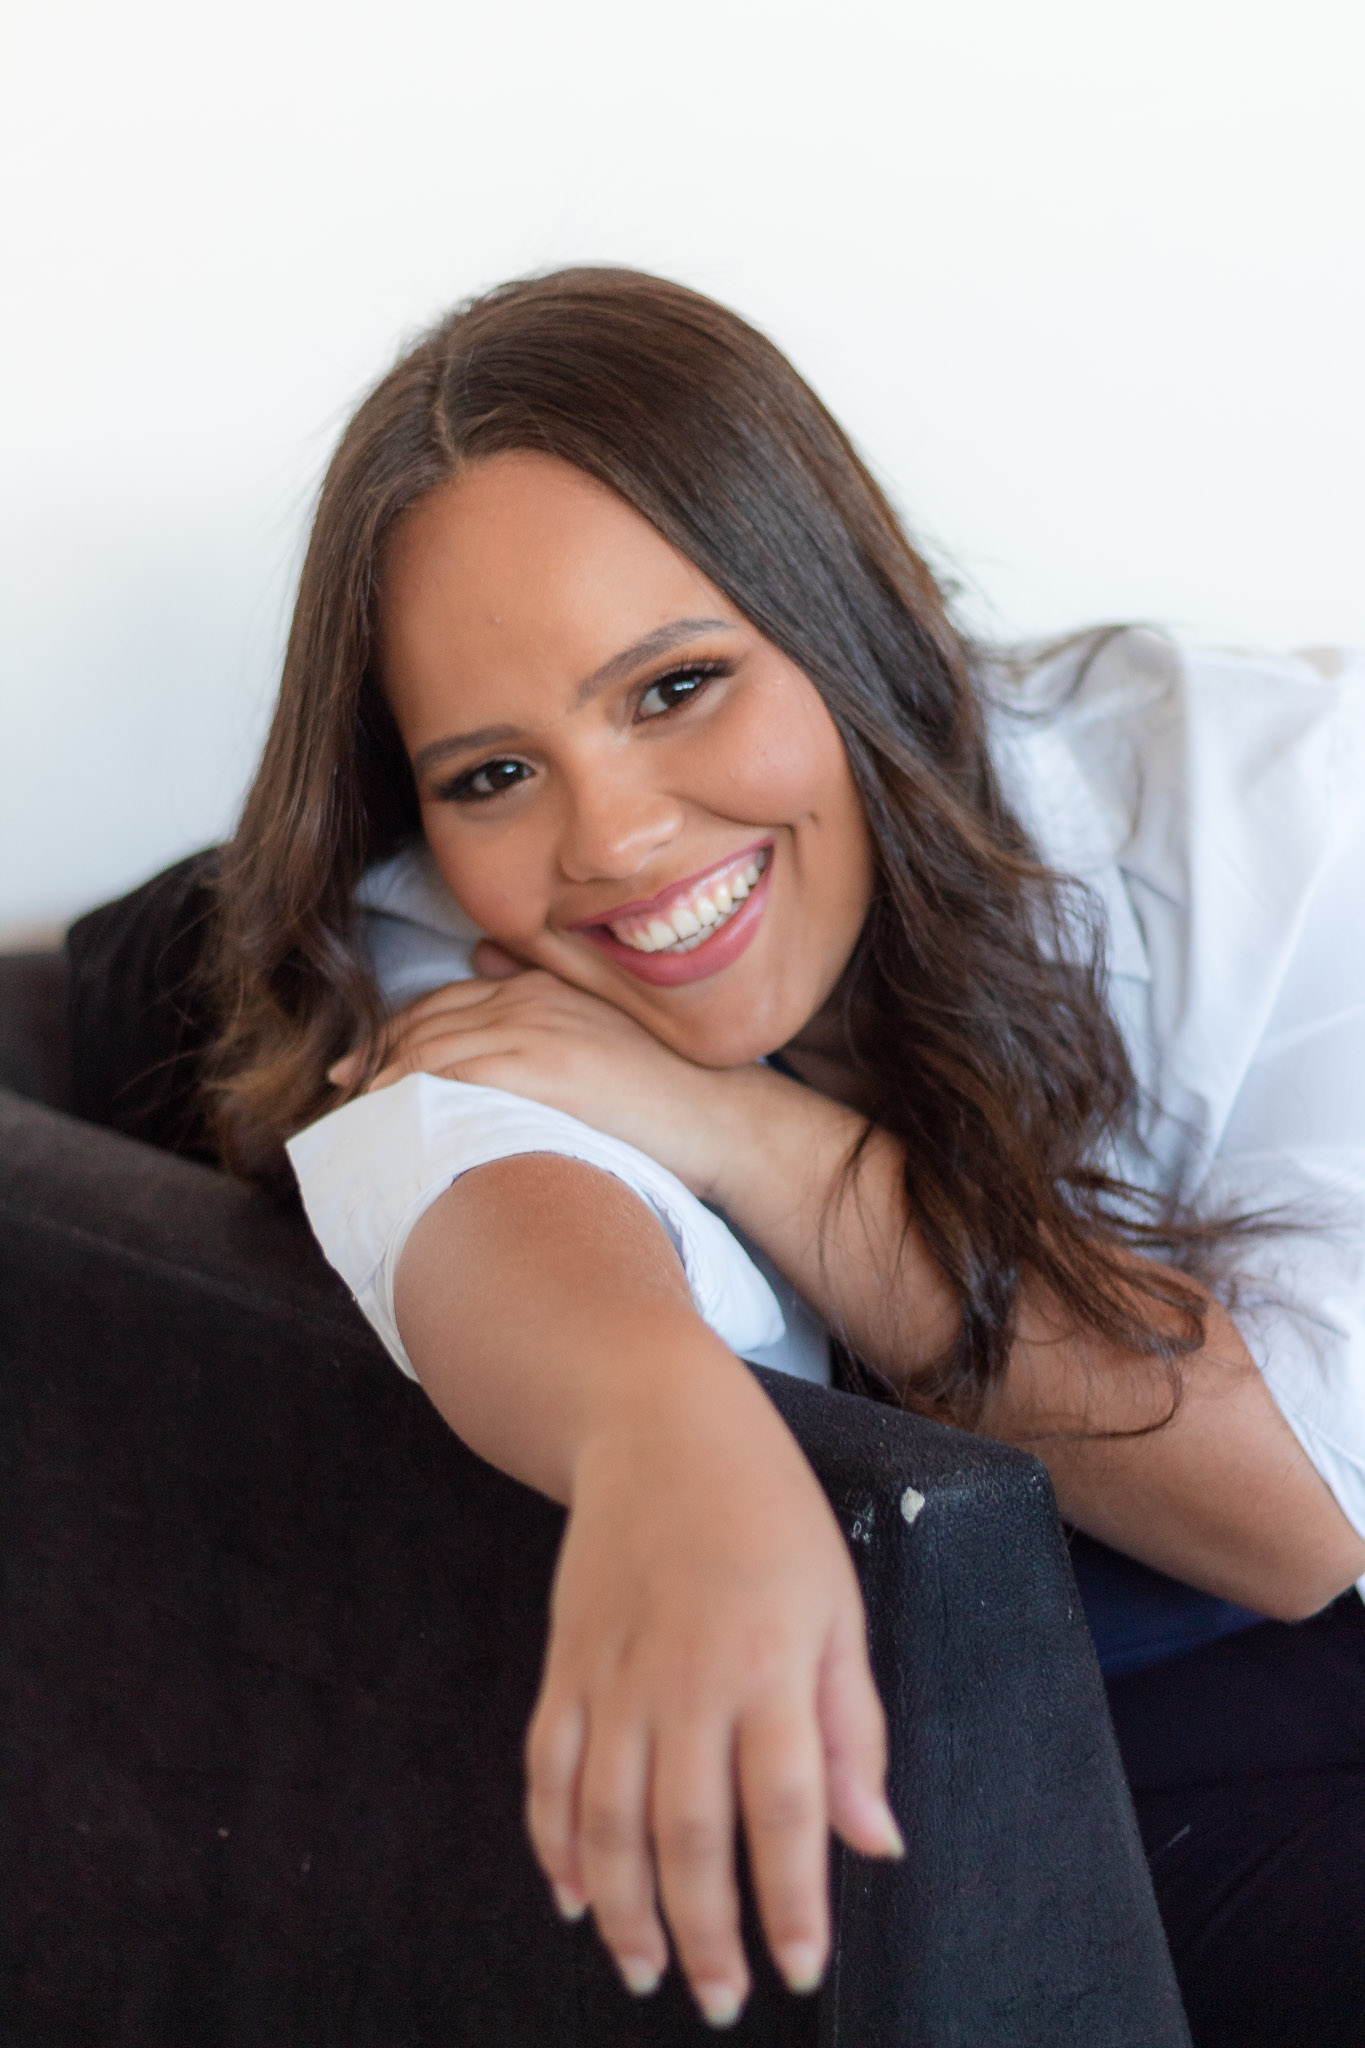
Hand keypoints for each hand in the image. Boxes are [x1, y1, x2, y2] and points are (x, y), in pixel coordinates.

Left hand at [330, 948, 737, 1197]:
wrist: (721, 1121)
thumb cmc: (666, 1094)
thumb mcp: (600, 1033)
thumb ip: (542, 993)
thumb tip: (482, 958)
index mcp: (542, 987)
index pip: (446, 1001)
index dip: (395, 1033)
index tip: (358, 1067)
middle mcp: (532, 996)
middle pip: (426, 1019)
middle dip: (374, 1054)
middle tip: (338, 1091)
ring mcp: (536, 1028)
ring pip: (430, 1043)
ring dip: (381, 1078)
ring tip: (352, 1114)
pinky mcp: (541, 1066)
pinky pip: (451, 1070)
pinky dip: (410, 1091)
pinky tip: (387, 1115)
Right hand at [527, 1367, 903, 2024]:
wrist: (657, 1425)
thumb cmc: (767, 1512)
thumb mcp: (838, 1605)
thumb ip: (853, 1730)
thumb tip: (874, 1844)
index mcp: (768, 1662)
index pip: (783, 1810)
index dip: (792, 1901)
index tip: (802, 1969)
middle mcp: (684, 1678)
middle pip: (686, 1835)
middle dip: (704, 1934)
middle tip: (725, 2000)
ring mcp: (613, 1673)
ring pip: (606, 1820)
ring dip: (624, 1911)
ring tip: (646, 1973)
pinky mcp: (566, 1664)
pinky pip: (548, 1771)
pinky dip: (553, 1843)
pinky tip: (574, 1897)